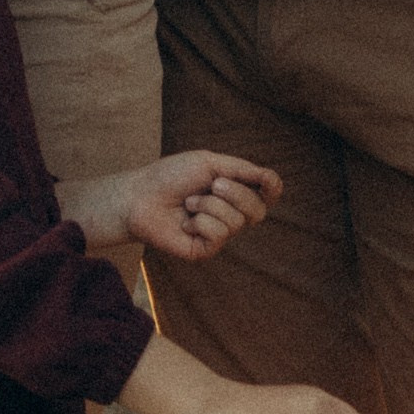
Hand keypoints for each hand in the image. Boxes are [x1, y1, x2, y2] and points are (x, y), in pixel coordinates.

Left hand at [64, 149, 283, 262]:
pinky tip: (185, 221)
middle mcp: (230, 214)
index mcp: (233, 191)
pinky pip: (219, 235)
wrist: (141, 196)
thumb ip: (242, 170)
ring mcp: (219, 234)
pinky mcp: (205, 250)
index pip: (267, 194)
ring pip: (236, 222)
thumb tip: (271, 177)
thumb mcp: (209, 163)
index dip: (273, 188)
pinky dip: (201, 222)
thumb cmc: (171, 176)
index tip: (267, 181)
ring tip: (189, 203)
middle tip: (213, 184)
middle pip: (258, 210)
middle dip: (236, 193)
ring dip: (210, 206)